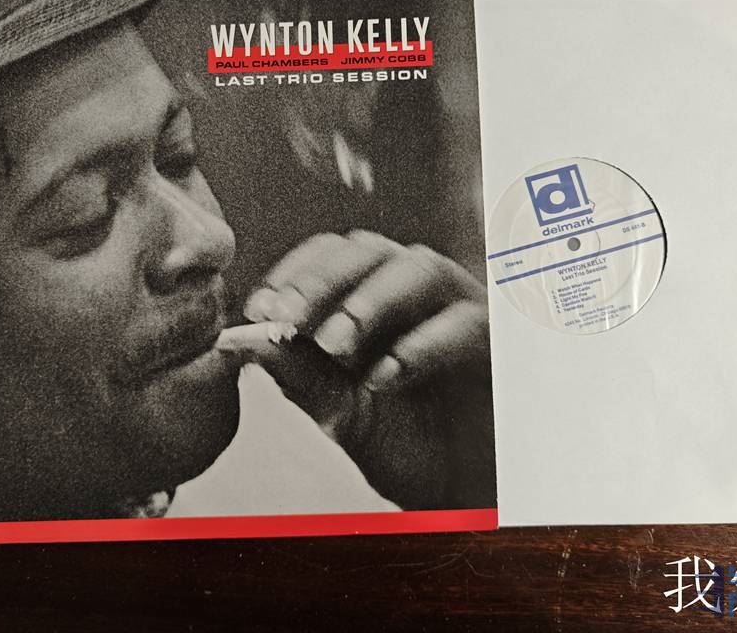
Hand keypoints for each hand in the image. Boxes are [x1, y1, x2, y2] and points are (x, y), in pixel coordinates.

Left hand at [241, 230, 495, 510]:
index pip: (331, 255)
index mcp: (372, 296)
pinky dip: (420, 344)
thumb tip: (242, 342)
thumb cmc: (401, 439)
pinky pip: (463, 321)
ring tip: (336, 346)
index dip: (295, 273)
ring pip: (418, 268)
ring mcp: (456, 307)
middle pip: (369, 249)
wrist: (460, 487)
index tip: (261, 308)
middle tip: (289, 318)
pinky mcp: (494, 338)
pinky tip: (386, 377)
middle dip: (323, 279)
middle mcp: (413, 291)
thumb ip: (297, 374)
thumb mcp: (338, 410)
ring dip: (370, 301)